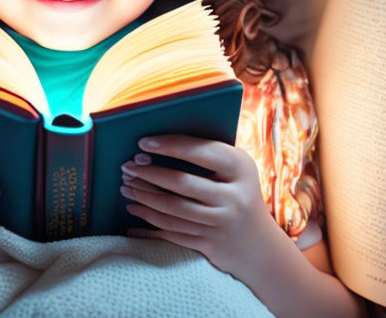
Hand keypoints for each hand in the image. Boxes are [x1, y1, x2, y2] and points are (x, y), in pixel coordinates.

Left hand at [120, 135, 275, 281]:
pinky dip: (148, 222)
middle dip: (149, 174)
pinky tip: (133, 209)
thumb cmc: (237, 192)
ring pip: (173, 209)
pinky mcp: (210, 244)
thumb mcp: (236, 169)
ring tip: (125, 186)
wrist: (259, 244)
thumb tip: (158, 141)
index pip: (201, 152)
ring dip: (144, 196)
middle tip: (127, 166)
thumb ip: (207, 153)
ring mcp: (222, 222)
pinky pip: (172, 232)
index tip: (142, 143)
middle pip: (182, 183)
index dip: (170, 146)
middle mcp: (234, 197)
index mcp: (241, 168)